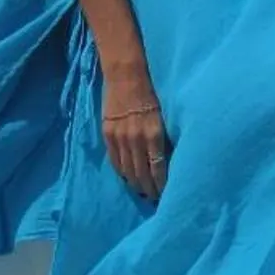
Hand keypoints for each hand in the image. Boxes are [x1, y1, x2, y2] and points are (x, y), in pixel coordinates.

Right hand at [101, 75, 169, 201]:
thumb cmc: (151, 92)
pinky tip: (127, 178)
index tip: (166, 194)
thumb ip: (162, 138)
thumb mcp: (163, 116)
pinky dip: (122, 171)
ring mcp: (120, 137)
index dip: (161, 184)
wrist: (126, 75)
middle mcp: (136, 138)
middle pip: (142, 172)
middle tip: (155, 199)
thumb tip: (166, 160)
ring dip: (135, 183)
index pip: (158, 167)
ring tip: (142, 192)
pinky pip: (115, 160)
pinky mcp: (108, 134)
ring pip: (127, 169)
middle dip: (149, 188)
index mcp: (154, 133)